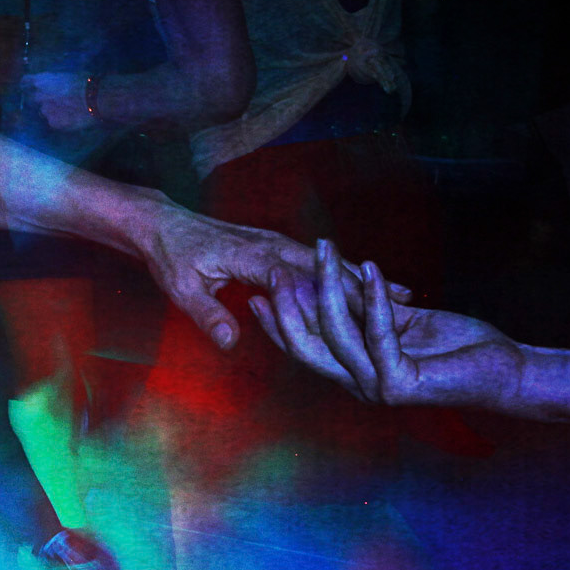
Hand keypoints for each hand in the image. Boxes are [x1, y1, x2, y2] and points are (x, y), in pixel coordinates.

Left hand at [29, 72, 97, 131]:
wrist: (96, 98)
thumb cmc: (85, 82)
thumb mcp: (66, 76)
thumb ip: (54, 82)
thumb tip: (52, 85)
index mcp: (41, 81)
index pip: (25, 82)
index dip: (27, 85)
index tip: (29, 87)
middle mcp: (38, 96)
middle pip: (32, 99)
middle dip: (40, 100)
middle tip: (54, 101)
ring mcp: (44, 111)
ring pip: (43, 112)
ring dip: (51, 111)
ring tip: (67, 109)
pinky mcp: (52, 123)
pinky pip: (53, 122)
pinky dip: (59, 120)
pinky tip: (71, 117)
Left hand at [137, 203, 410, 352]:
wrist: (164, 226)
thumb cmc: (172, 257)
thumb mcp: (182, 290)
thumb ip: (208, 316)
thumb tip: (230, 343)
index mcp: (252, 256)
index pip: (299, 278)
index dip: (331, 297)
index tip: (363, 318)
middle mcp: (271, 244)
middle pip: (324, 268)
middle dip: (362, 288)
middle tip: (405, 308)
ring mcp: (277, 243)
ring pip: (326, 264)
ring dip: (362, 280)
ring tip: (406, 298)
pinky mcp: (277, 246)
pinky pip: (316, 263)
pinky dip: (344, 275)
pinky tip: (370, 288)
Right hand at [249, 238, 522, 409]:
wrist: (506, 372)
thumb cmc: (460, 348)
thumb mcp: (403, 322)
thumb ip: (367, 311)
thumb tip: (332, 282)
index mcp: (354, 374)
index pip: (304, 347)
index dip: (277, 321)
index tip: (258, 289)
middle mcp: (358, 385)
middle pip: (305, 345)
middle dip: (287, 304)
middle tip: (275, 268)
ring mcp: (376, 388)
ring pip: (336, 333)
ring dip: (327, 285)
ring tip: (324, 250)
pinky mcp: (399, 383)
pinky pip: (377, 331)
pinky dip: (373, 296)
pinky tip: (368, 267)